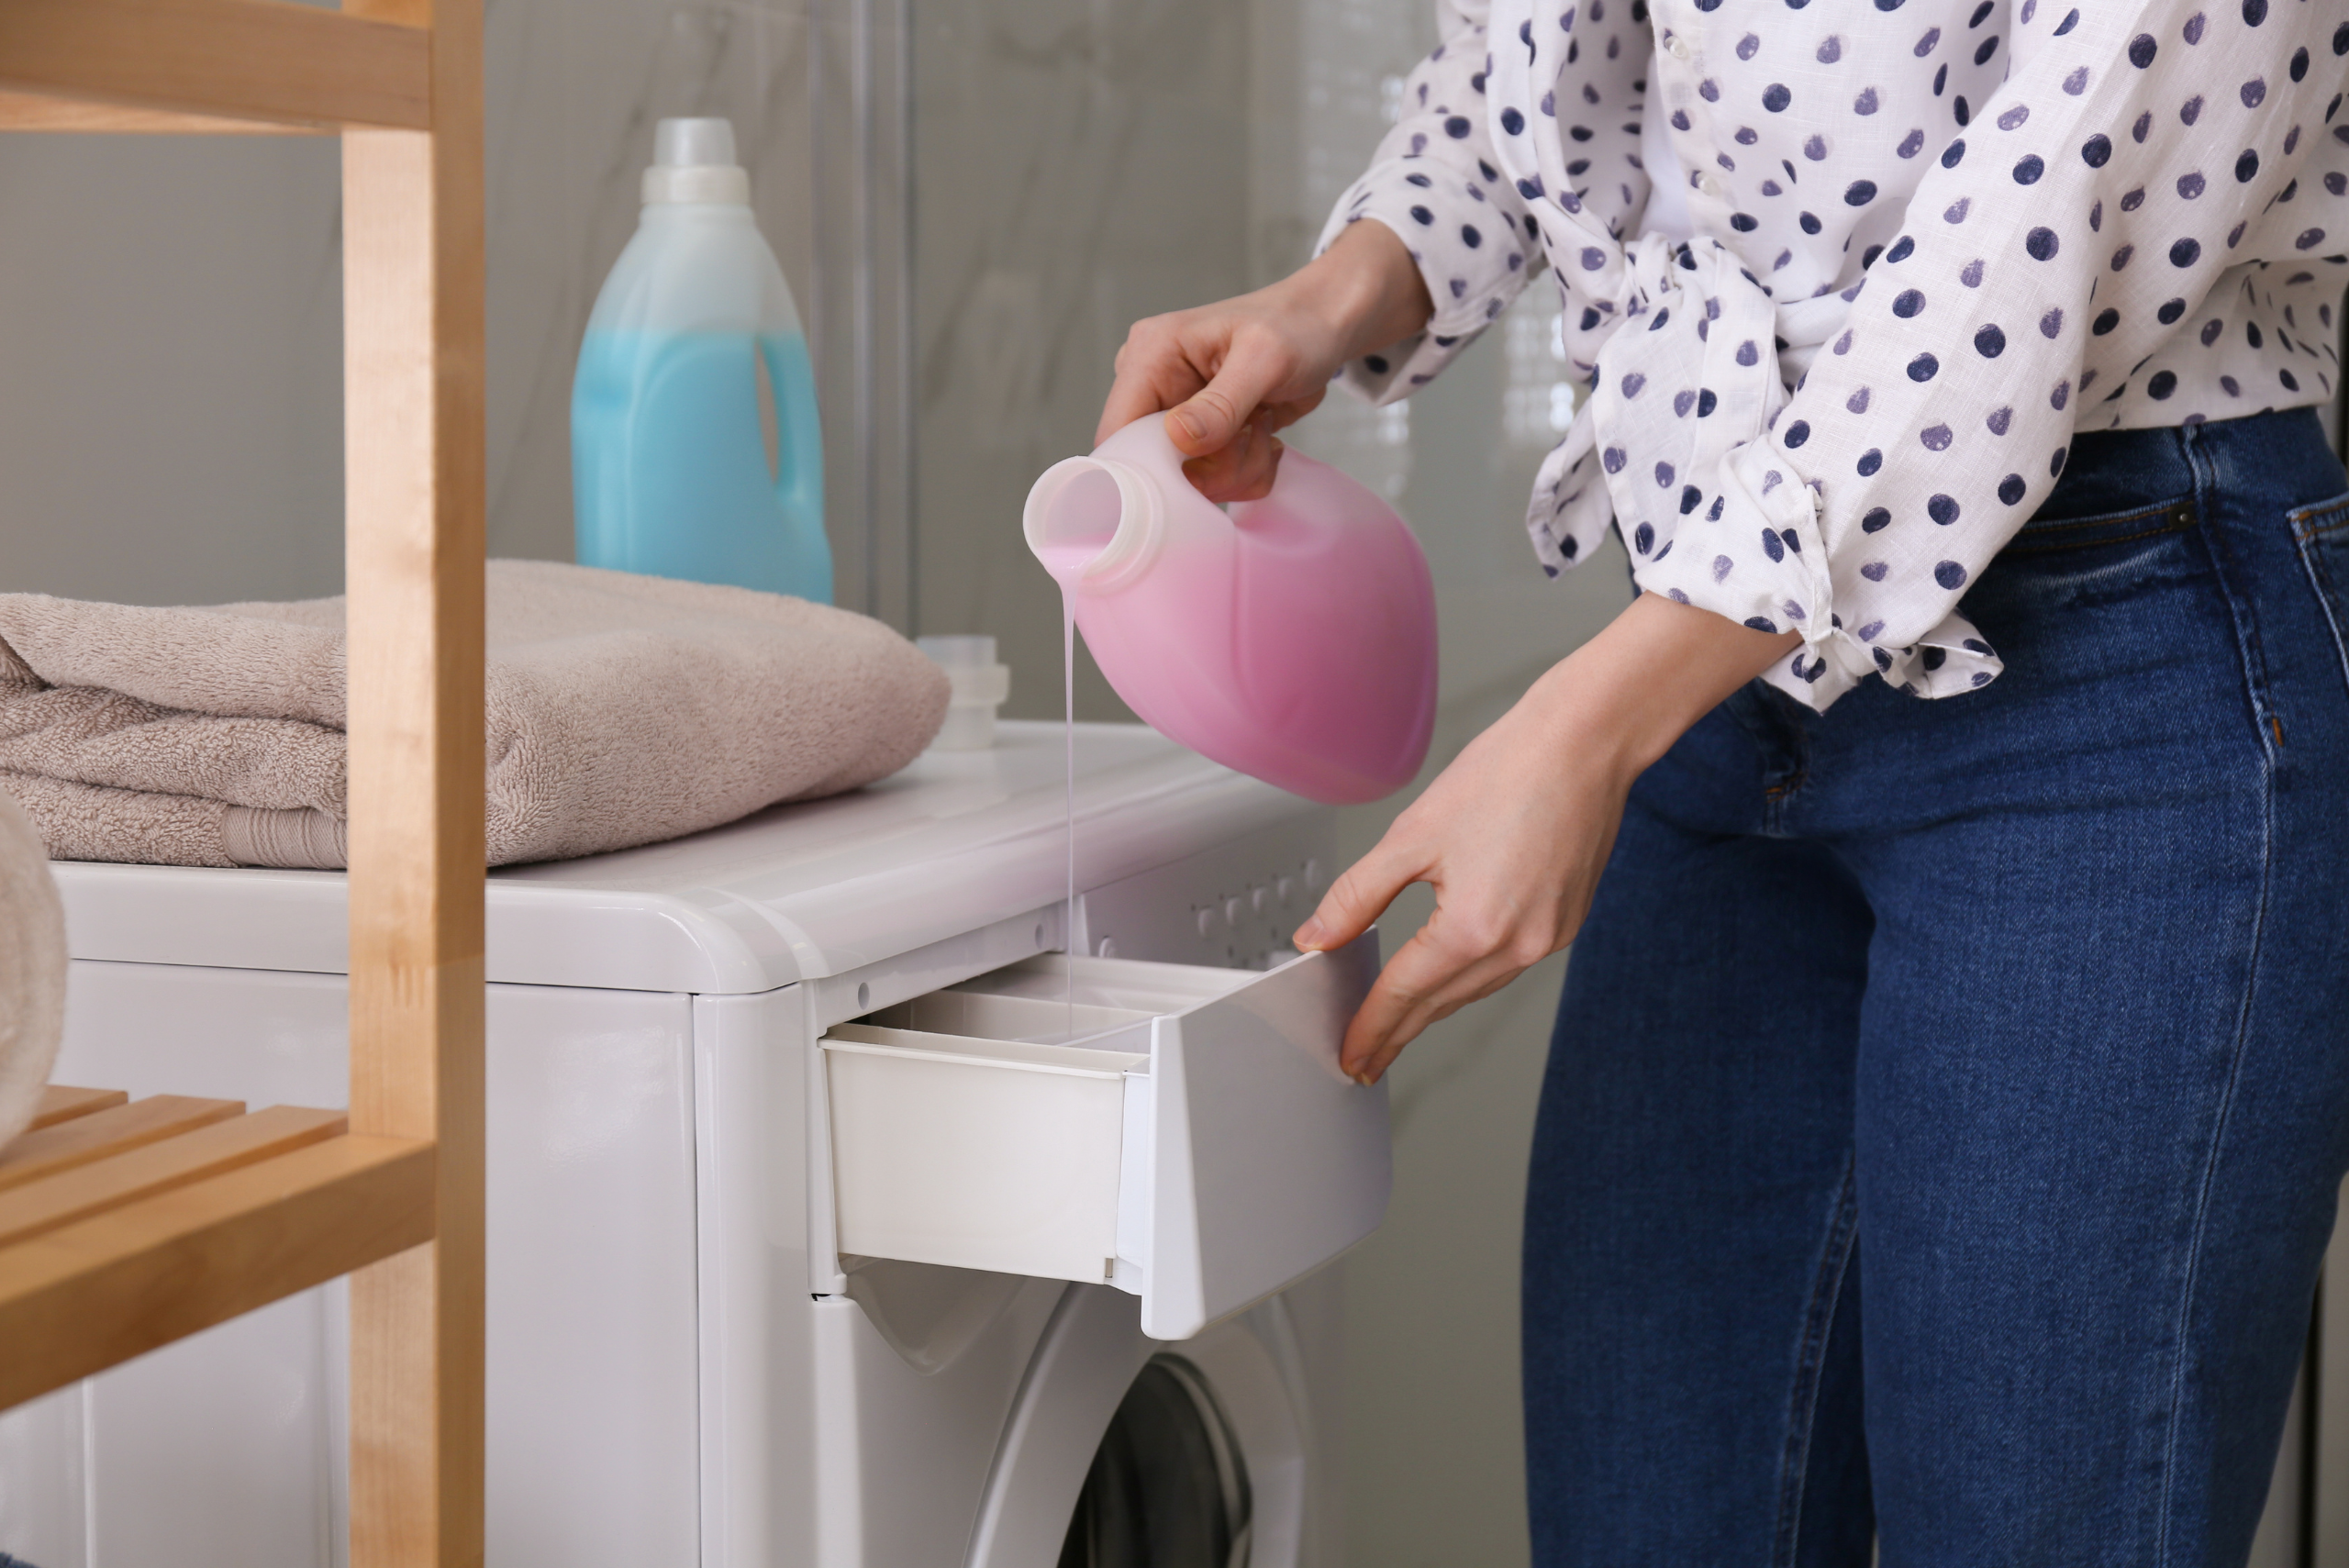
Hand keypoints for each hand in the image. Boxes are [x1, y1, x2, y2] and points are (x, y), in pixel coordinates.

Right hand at [1097, 221, 1432, 501]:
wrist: (1326, 327)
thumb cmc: (1296, 326)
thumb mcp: (1264, 359)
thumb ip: (1221, 403)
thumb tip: (1178, 439)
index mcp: (1150, 355)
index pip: (1118, 432)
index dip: (1150, 468)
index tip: (1202, 471)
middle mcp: (1154, 386)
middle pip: (1156, 467)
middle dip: (1211, 468)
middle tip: (1253, 439)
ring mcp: (1177, 414)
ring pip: (1189, 480)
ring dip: (1235, 470)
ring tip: (1262, 428)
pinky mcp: (1202, 436)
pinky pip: (1214, 480)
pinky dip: (1244, 471)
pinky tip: (1263, 436)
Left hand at [1294, 594, 1801, 1083]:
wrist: (1585, 744)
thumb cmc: (1508, 773)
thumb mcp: (1412, 835)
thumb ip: (1357, 896)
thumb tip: (1319, 938)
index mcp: (1475, 927)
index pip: (1405, 994)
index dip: (1371, 1028)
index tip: (1350, 1057)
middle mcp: (1519, 945)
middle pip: (1441, 1003)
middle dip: (1398, 1031)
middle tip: (1363, 1058)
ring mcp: (1549, 938)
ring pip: (1474, 989)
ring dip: (1433, 1008)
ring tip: (1396, 1025)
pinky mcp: (1565, 923)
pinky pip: (1506, 967)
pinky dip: (1469, 976)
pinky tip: (1448, 975)